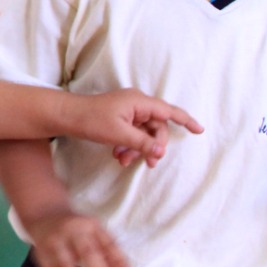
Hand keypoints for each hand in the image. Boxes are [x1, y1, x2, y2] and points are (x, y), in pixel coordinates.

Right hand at [25, 208, 132, 266]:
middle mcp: (73, 230)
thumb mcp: (96, 233)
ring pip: (65, 265)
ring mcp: (55, 240)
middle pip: (87, 253)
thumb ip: (111, 255)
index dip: (119, 264)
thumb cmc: (79, 230)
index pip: (108, 245)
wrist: (44, 214)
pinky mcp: (40, 251)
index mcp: (91, 226)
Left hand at [68, 88, 202, 167]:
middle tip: (148, 164)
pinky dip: (129, 145)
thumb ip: (142, 143)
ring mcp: (128, 111)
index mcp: (139, 102)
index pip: (169, 111)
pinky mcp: (120, 118)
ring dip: (138, 148)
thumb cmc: (91, 120)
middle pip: (157, 127)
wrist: (66, 116)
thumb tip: (161, 152)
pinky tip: (119, 155)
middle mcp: (136, 104)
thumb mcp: (119, 134)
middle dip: (153, 146)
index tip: (199, 130)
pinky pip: (133, 133)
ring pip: (144, 132)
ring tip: (124, 161)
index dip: (186, 121)